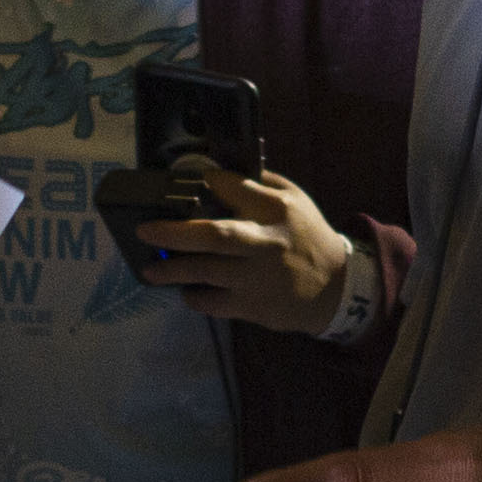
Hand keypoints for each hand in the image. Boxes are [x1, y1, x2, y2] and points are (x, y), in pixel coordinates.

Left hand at [123, 165, 354, 331]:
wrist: (336, 288)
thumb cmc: (307, 237)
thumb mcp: (295, 201)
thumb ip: (260, 185)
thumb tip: (215, 174)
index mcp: (277, 211)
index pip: (235, 188)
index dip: (209, 183)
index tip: (193, 181)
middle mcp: (267, 243)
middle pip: (215, 236)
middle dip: (174, 233)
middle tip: (145, 232)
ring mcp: (258, 278)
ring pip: (207, 273)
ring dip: (174, 270)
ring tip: (150, 270)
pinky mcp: (254, 307)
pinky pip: (214, 303)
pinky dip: (195, 297)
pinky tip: (186, 290)